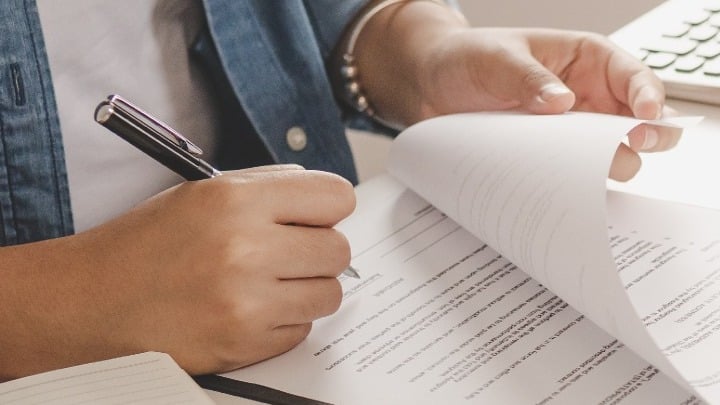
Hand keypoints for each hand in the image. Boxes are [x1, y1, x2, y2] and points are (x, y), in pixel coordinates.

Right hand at [0, 165, 355, 378]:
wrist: (93, 303)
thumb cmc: (144, 246)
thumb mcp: (202, 194)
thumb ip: (267, 188)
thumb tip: (321, 197)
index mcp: (236, 200)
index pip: (335, 197)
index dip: (329, 207)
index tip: (319, 216)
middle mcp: (245, 248)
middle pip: (339, 248)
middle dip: (320, 250)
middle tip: (291, 254)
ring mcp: (247, 301)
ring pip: (330, 293)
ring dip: (308, 289)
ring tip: (270, 283)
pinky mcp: (246, 343)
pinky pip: (303, 329)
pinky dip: (285, 321)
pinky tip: (252, 308)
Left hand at [352, 2, 680, 180]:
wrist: (429, 85)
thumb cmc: (465, 58)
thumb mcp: (495, 59)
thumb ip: (527, 78)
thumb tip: (562, 101)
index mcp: (584, 59)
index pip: (632, 76)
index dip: (647, 97)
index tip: (646, 119)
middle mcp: (585, 95)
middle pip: (633, 121)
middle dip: (640, 137)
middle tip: (628, 154)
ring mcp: (569, 129)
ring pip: (608, 153)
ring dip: (606, 166)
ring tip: (593, 177)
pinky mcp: (547, 155)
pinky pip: (572, 173)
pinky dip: (575, 184)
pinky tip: (569, 193)